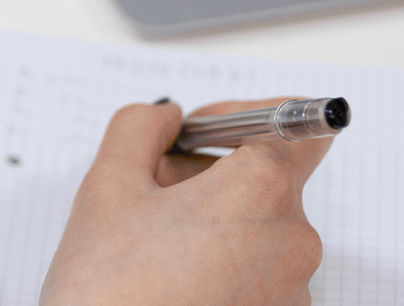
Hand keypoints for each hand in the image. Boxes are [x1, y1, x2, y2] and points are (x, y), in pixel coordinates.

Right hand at [40, 97, 331, 305]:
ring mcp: (291, 295)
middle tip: (148, 189)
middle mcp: (294, 243)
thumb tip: (165, 116)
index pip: (295, 127)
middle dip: (206, 175)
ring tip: (148, 245)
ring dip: (209, 222)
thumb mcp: (108, 185)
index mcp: (262, 192)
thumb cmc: (110, 290)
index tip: (199, 129)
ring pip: (255, 231)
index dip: (243, 117)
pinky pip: (255, 277)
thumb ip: (140, 129)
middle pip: (264, 182)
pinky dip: (216, 266)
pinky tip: (165, 280)